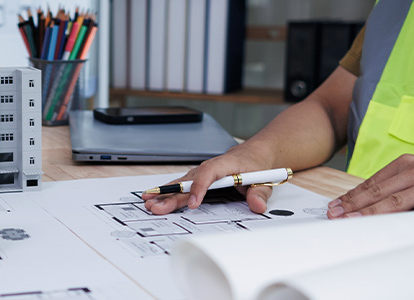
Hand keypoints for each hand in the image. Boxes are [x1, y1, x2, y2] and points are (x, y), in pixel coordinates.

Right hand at [142, 143, 275, 214]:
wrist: (255, 154)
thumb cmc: (256, 164)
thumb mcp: (264, 179)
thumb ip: (260, 193)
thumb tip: (258, 206)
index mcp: (225, 164)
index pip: (208, 174)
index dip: (199, 188)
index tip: (193, 204)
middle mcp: (210, 167)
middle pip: (188, 180)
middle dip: (171, 194)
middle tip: (156, 205)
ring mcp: (202, 173)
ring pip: (181, 183)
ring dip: (165, 193)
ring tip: (149, 202)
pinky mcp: (199, 179)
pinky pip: (183, 185)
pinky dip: (169, 192)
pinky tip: (157, 198)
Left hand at [328, 154, 413, 218]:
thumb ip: (396, 184)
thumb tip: (365, 202)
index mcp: (407, 164)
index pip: (371, 182)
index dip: (351, 195)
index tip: (335, 206)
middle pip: (377, 192)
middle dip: (352, 204)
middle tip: (334, 214)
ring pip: (393, 203)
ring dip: (368, 213)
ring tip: (350, 221)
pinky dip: (398, 223)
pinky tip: (384, 229)